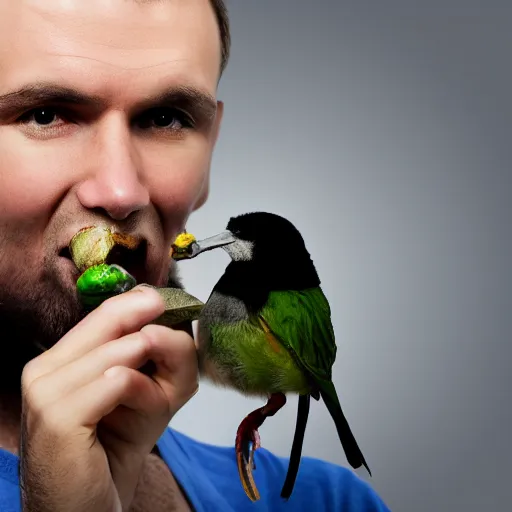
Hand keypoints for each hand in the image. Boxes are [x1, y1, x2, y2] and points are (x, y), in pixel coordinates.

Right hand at [19, 285, 197, 511]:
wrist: (91, 507)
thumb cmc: (118, 448)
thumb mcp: (152, 391)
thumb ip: (165, 355)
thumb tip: (169, 322)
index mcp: (61, 358)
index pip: (105, 310)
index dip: (142, 302)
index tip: (172, 304)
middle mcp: (45, 367)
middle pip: (111, 318)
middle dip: (156, 332)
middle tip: (175, 350)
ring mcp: (45, 390)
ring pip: (119, 351)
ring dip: (154, 375)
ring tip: (157, 402)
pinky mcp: (57, 417)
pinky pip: (116, 381)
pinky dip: (144, 392)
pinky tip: (146, 411)